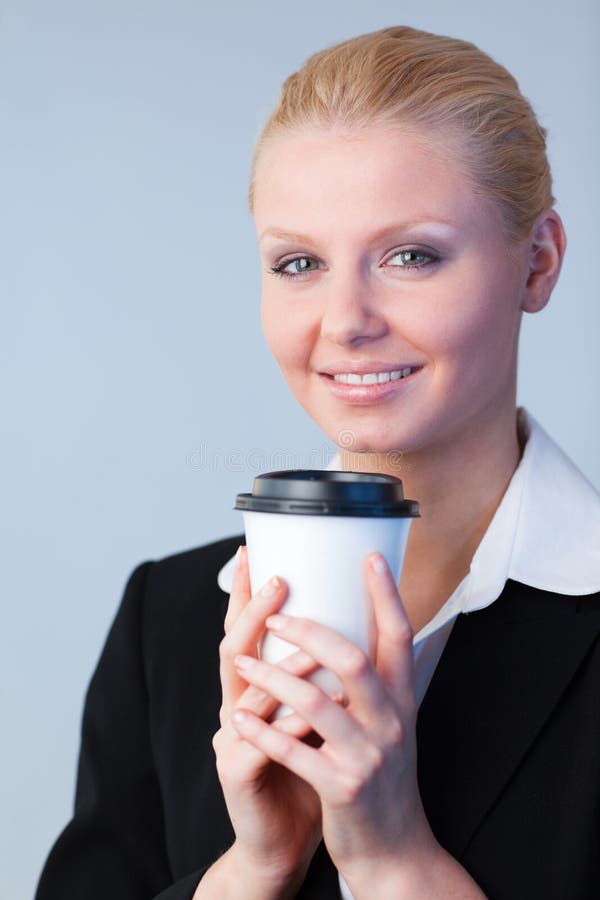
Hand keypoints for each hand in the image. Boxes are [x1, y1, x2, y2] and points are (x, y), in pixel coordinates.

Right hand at [211, 546, 321, 894]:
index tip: (255, 551)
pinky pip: (259, 744)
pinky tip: (306, 714)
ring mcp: (231, 739)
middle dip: (254, 612)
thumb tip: (358, 625)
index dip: (246, 592)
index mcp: (256, 689)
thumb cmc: (307, 769)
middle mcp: (237, 705)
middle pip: (234, 648)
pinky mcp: (237, 774)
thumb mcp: (316, 715)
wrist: (287, 838)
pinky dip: (284, 726)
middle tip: (279, 581)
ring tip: (313, 646)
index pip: (247, 631)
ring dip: (282, 669)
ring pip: (248, 693)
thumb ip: (323, 676)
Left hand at [229, 552, 436, 894]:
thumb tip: (348, 633)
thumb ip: (374, 685)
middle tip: (274, 615)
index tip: (369, 556)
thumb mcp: (390, 726)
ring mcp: (368, 757)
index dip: (387, 594)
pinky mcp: (343, 789)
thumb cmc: (381, 778)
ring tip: (241, 662)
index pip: (400, 636)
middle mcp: (390, 722)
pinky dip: (263, 732)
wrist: (395, 851)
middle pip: (353, 659)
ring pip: (316, 702)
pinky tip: (239, 719)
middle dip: (308, 631)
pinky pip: (295, 752)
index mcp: (401, 701)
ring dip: (272, 678)